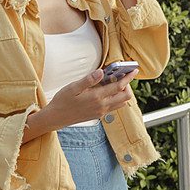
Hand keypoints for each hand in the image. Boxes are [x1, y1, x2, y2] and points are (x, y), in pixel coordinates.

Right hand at [23, 67, 137, 141]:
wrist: (56, 118)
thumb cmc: (62, 101)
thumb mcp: (73, 87)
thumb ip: (89, 80)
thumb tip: (101, 71)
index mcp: (97, 98)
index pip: (119, 87)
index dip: (128, 78)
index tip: (134, 71)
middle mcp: (102, 106)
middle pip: (126, 97)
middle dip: (128, 85)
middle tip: (123, 76)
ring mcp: (101, 112)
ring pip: (121, 103)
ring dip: (123, 92)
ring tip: (116, 82)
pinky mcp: (99, 114)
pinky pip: (114, 106)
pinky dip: (117, 98)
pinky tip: (108, 90)